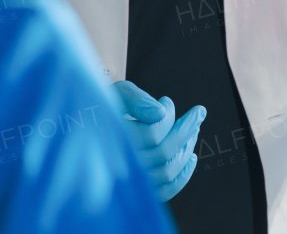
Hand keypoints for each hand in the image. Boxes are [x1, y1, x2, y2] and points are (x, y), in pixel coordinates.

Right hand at [112, 80, 206, 201]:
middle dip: (186, 129)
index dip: (166, 116)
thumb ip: (136, 99)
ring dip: (186, 148)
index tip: (167, 99)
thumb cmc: (106, 108)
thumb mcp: (116, 95)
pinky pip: (164, 191)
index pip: (150, 134)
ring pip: (166, 171)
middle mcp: (116, 166)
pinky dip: (182, 176)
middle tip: (199, 112)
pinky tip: (191, 156)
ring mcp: (127, 183)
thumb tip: (160, 112)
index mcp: (109, 140)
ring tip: (194, 129)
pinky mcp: (137, 192)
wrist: (87, 131)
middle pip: (162, 152)